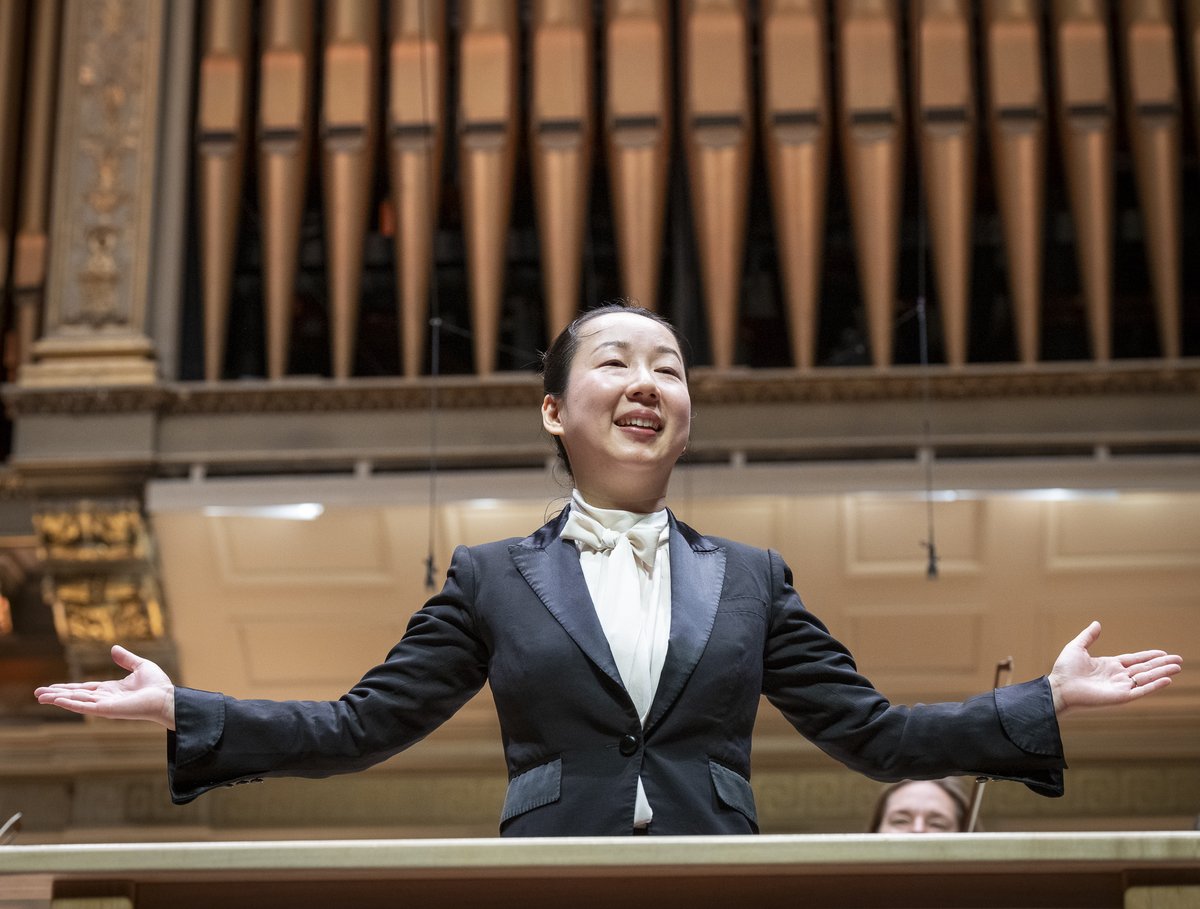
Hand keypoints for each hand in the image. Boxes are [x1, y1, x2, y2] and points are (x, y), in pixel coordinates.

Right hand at [34, 644, 175, 730]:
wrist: (167, 697)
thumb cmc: (158, 685)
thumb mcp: (140, 666)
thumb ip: (126, 659)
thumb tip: (114, 648)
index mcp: (111, 689)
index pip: (85, 688)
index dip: (68, 688)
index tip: (52, 687)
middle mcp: (105, 698)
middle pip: (76, 695)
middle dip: (57, 694)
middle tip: (37, 694)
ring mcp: (104, 705)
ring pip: (76, 701)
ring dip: (58, 699)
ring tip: (40, 697)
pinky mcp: (107, 710)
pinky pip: (85, 706)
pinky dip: (70, 704)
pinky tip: (57, 700)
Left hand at [1048, 621, 1181, 715]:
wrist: (1059, 687)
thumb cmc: (1065, 670)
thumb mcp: (1077, 647)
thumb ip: (1088, 636)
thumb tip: (1097, 623)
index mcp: (1109, 665)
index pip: (1134, 660)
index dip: (1148, 656)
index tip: (1163, 652)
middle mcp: (1117, 676)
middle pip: (1144, 669)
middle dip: (1161, 664)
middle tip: (1178, 660)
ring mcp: (1120, 687)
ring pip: (1146, 678)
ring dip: (1162, 672)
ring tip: (1177, 667)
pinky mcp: (1121, 697)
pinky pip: (1141, 690)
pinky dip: (1154, 686)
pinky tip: (1167, 680)